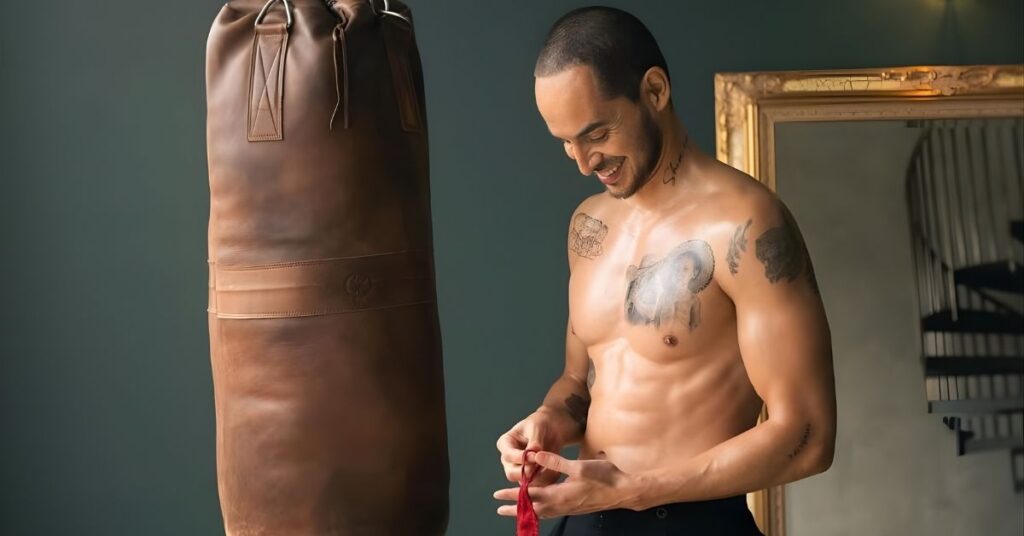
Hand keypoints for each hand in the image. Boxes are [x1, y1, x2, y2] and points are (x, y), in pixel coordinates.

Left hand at [493, 451, 642, 517]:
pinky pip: (553, 512)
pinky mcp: (575, 508)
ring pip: (543, 512)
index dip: (513, 494)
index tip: (498, 495)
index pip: (530, 495)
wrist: (624, 491)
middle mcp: (562, 505)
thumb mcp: (578, 466)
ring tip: (516, 511)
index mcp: (559, 494)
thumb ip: (555, 462)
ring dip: (528, 510)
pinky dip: (542, 511)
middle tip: (499, 509)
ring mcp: (569, 508)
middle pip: (533, 508)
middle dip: (515, 508)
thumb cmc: (604, 477)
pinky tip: (542, 508)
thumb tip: (535, 455)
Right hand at [495, 409, 565, 485]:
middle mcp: (508, 460)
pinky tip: (556, 470)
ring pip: (524, 483)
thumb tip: (533, 454)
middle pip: (511, 474)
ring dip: (540, 477)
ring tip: (553, 466)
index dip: (521, 458)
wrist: (552, 430)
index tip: (535, 456)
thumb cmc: (542, 424)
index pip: (508, 455)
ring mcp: (518, 470)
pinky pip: (537, 485)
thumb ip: (534, 441)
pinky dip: (547, 480)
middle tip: (544, 465)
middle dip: (528, 472)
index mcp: (505, 444)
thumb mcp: (537, 428)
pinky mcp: (530, 478)